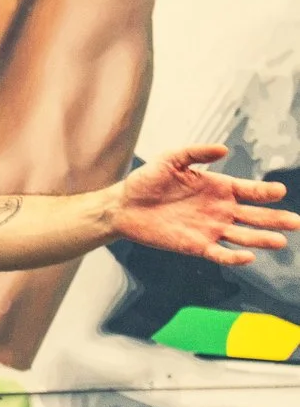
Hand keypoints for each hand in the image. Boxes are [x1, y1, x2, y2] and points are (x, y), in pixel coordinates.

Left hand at [112, 145, 298, 264]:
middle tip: (296, 222)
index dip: (264, 191)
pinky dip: (234, 257)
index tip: (279, 191)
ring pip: (243, 236)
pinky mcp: (196, 245)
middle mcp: (220, 209)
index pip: (248, 190)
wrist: (124, 206)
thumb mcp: (170, 160)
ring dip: (261, 239)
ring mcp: (210, 228)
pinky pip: (220, 253)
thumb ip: (195, 153)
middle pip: (254, 215)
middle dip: (276, 218)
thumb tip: (223, 149)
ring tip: (281, 241)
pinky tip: (248, 257)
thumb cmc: (147, 180)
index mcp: (218, 188)